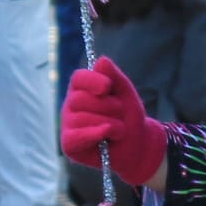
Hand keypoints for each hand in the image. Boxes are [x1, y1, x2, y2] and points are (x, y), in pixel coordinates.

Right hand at [61, 57, 167, 187]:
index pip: (79, 78)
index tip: (107, 87)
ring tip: (118, 130)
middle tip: (120, 115)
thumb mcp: (126, 94)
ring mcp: (68, 125)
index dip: (92, 81)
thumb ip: (115, 77)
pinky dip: (94, 135)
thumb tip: (101, 60)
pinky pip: (76, 136)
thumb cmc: (129, 117)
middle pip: (81, 99)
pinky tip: (106, 137)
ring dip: (110, 124)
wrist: (137, 145)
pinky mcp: (69, 144)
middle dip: (108, 107)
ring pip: (82, 119)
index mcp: (82, 89)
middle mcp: (71, 105)